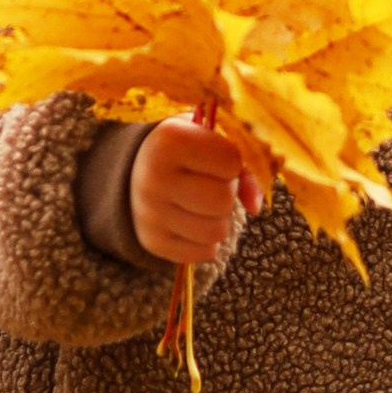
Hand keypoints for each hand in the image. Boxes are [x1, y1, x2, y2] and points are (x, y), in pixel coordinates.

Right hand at [129, 114, 268, 267]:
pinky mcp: (153, 242)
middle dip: (227, 192)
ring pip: (217, 231)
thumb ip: (244, 164)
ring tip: (203, 203)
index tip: (214, 157)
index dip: (231, 161)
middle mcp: (154, 177)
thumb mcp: (209, 139)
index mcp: (170, 140)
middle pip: (223, 200)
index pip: (230, 161)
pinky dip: (207, 241)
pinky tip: (193, 221)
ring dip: (220, 219)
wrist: (135, 171)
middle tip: (211, 183)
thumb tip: (255, 207)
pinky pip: (204, 253)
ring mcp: (150, 213)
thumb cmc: (184, 151)